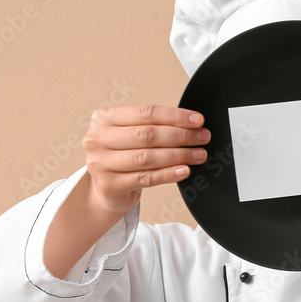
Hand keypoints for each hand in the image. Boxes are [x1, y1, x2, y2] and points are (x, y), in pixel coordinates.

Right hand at [81, 104, 209, 214]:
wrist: (106, 189)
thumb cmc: (123, 155)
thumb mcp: (130, 134)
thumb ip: (153, 126)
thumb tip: (192, 124)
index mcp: (104, 118)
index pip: (145, 113)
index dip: (175, 116)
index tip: (197, 120)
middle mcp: (98, 139)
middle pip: (147, 134)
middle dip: (180, 135)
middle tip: (202, 138)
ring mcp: (101, 163)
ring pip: (147, 157)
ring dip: (178, 155)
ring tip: (198, 154)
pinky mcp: (110, 185)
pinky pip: (146, 178)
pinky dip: (168, 174)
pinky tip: (184, 170)